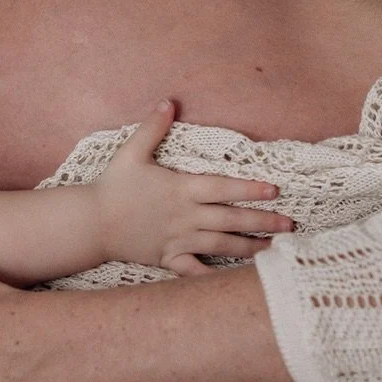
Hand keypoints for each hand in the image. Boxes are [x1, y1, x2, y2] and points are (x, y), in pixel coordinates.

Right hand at [94, 100, 292, 275]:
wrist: (91, 223)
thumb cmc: (112, 186)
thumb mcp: (131, 152)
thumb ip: (153, 127)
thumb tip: (169, 100)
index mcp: (181, 189)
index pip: (223, 187)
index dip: (250, 188)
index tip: (274, 190)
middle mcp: (186, 216)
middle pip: (231, 219)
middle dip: (262, 221)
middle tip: (290, 224)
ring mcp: (179, 239)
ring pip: (221, 245)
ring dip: (250, 248)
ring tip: (275, 249)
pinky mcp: (169, 258)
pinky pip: (196, 271)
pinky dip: (216, 276)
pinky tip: (237, 280)